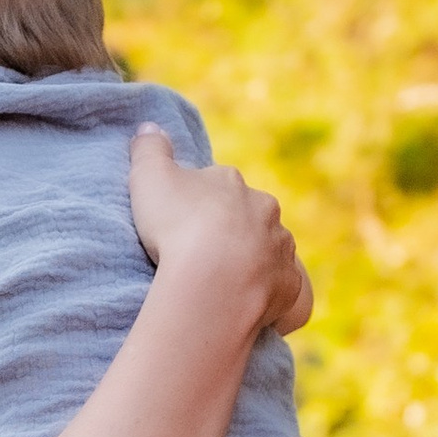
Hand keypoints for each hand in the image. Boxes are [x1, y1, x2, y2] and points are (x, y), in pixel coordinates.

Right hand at [124, 123, 311, 336]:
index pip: (219, 185)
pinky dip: (275, 298)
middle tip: (204, 255)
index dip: (200, 203)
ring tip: (226, 285)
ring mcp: (281, 251)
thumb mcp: (149, 177)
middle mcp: (266, 213)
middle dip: (234, 231)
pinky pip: (286, 292)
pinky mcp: (289, 289)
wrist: (215, 280)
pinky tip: (256, 309)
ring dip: (254, 264)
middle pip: (250, 218)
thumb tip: (147, 128)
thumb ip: (149, 150)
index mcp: (233, 184)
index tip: (183, 221)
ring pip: (270, 252)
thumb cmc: (178, 225)